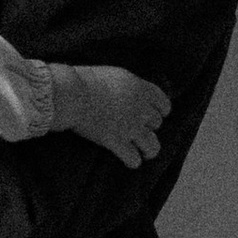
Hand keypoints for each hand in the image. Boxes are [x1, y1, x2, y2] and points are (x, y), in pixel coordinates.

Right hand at [49, 61, 169, 170]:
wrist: (73, 93)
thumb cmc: (87, 80)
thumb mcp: (116, 75)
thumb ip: (130, 87)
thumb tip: (134, 94)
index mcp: (140, 89)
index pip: (164, 104)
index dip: (161, 112)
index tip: (156, 116)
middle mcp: (140, 108)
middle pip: (157, 124)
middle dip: (149, 128)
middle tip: (140, 131)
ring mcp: (130, 127)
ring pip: (153, 145)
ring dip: (149, 150)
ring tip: (144, 153)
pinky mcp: (117, 142)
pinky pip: (134, 158)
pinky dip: (133, 161)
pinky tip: (129, 161)